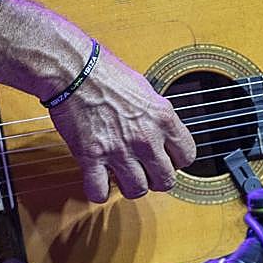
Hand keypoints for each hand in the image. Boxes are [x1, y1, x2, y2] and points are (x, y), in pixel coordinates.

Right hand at [49, 49, 196, 202]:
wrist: (75, 70)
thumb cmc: (107, 73)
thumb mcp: (146, 90)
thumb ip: (158, 115)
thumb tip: (163, 131)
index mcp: (163, 118)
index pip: (187, 156)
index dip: (177, 161)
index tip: (166, 158)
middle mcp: (146, 137)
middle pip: (166, 180)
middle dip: (156, 178)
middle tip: (145, 170)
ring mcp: (119, 149)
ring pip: (138, 190)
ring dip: (130, 186)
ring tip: (122, 174)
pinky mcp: (91, 157)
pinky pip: (100, 192)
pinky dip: (98, 191)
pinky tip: (98, 179)